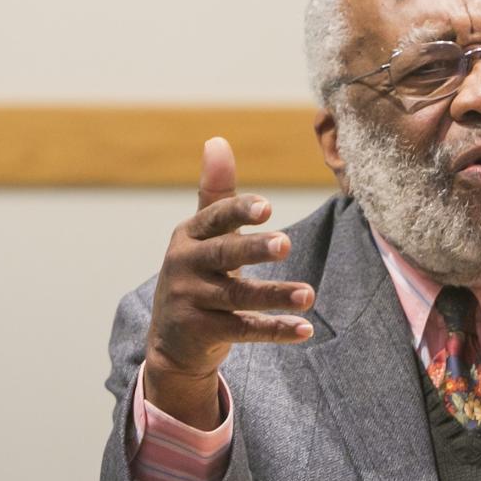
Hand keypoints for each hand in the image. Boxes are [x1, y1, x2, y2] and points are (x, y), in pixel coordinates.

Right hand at [144, 136, 315, 427]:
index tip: (267, 207)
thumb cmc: (198, 274)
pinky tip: (304, 329)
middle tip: (286, 243)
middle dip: (254, 249)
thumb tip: (217, 140)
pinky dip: (275, 330)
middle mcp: (185, 266)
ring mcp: (190, 301)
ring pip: (237, 297)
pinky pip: (243, 330)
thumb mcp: (203, 235)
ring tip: (309, 294)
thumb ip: (216, 194)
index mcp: (189, 236)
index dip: (239, 211)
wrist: (172, 339)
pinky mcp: (201, 332)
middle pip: (224, 255)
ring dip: (274, 295)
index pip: (215, 217)